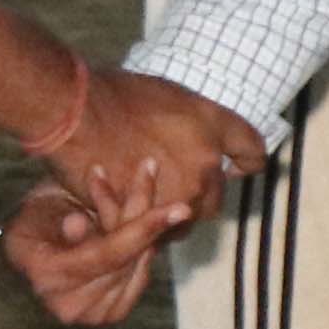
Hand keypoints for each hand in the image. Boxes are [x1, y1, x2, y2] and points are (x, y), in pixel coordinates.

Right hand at [0, 180, 163, 327]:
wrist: (30, 247)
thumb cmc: (32, 218)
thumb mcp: (39, 207)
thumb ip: (57, 216)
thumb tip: (77, 226)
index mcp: (47, 277)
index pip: (107, 253)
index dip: (144, 228)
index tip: (181, 208)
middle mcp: (70, 307)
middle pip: (129, 257)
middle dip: (143, 212)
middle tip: (149, 167)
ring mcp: (93, 316)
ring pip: (139, 263)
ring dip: (141, 223)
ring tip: (134, 181)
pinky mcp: (111, 313)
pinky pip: (140, 273)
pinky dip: (141, 244)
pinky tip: (132, 219)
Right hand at [40, 65, 260, 246]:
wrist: (76, 114)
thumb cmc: (114, 95)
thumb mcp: (169, 95)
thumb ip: (195, 122)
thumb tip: (202, 139)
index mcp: (212, 126)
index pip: (252, 152)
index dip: (246, 161)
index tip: (238, 166)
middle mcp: (205, 164)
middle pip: (216, 197)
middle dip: (198, 194)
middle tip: (173, 184)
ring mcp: (180, 194)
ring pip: (186, 221)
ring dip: (171, 215)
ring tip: (146, 200)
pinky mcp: (150, 216)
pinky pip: (156, 233)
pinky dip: (145, 227)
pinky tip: (127, 211)